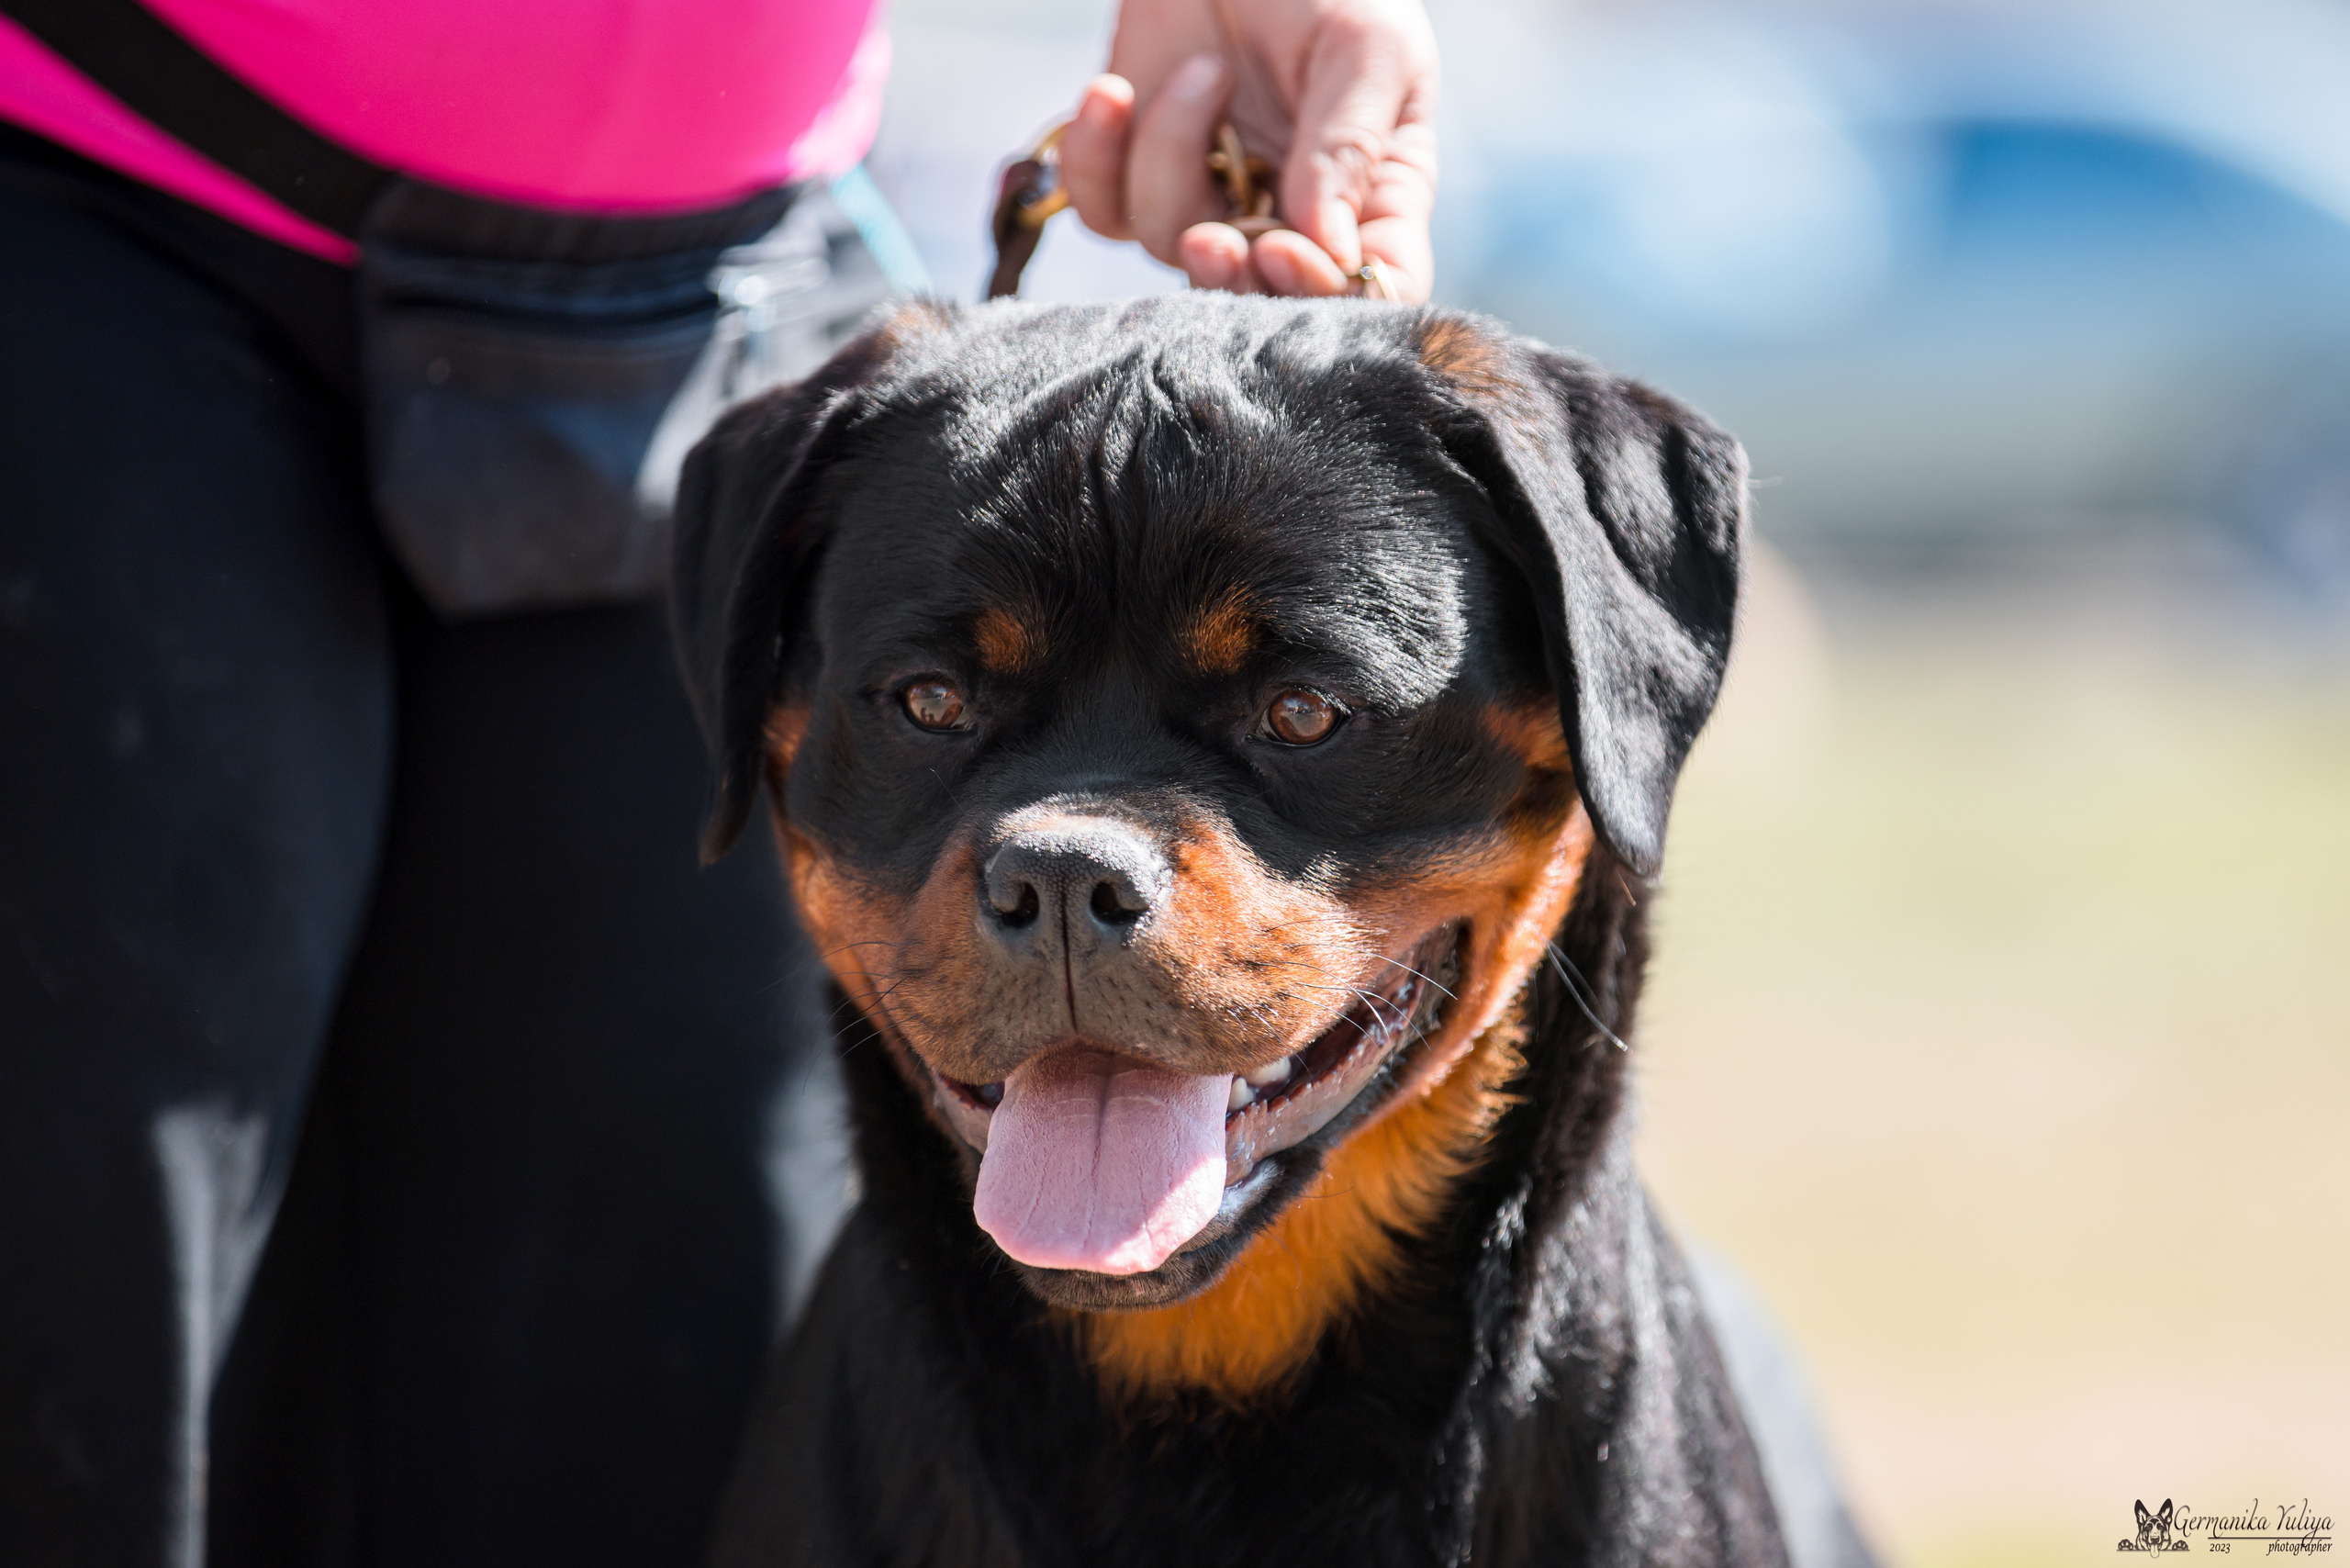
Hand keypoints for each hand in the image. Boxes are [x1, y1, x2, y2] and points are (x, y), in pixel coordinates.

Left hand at [1057, 0, 1437, 301]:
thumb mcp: (1366, 46)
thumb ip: (1348, 146)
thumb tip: (1330, 250)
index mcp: (1370, 195)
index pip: (1368, 289)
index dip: (1324, 298)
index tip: (1282, 253)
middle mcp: (1290, 212)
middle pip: (1258, 299)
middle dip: (1228, 278)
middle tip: (1211, 238)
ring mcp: (1210, 196)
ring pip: (1168, 243)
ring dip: (1171, 157)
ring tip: (1203, 69)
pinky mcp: (1135, 171)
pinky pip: (1101, 210)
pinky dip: (1095, 156)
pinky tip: (1112, 91)